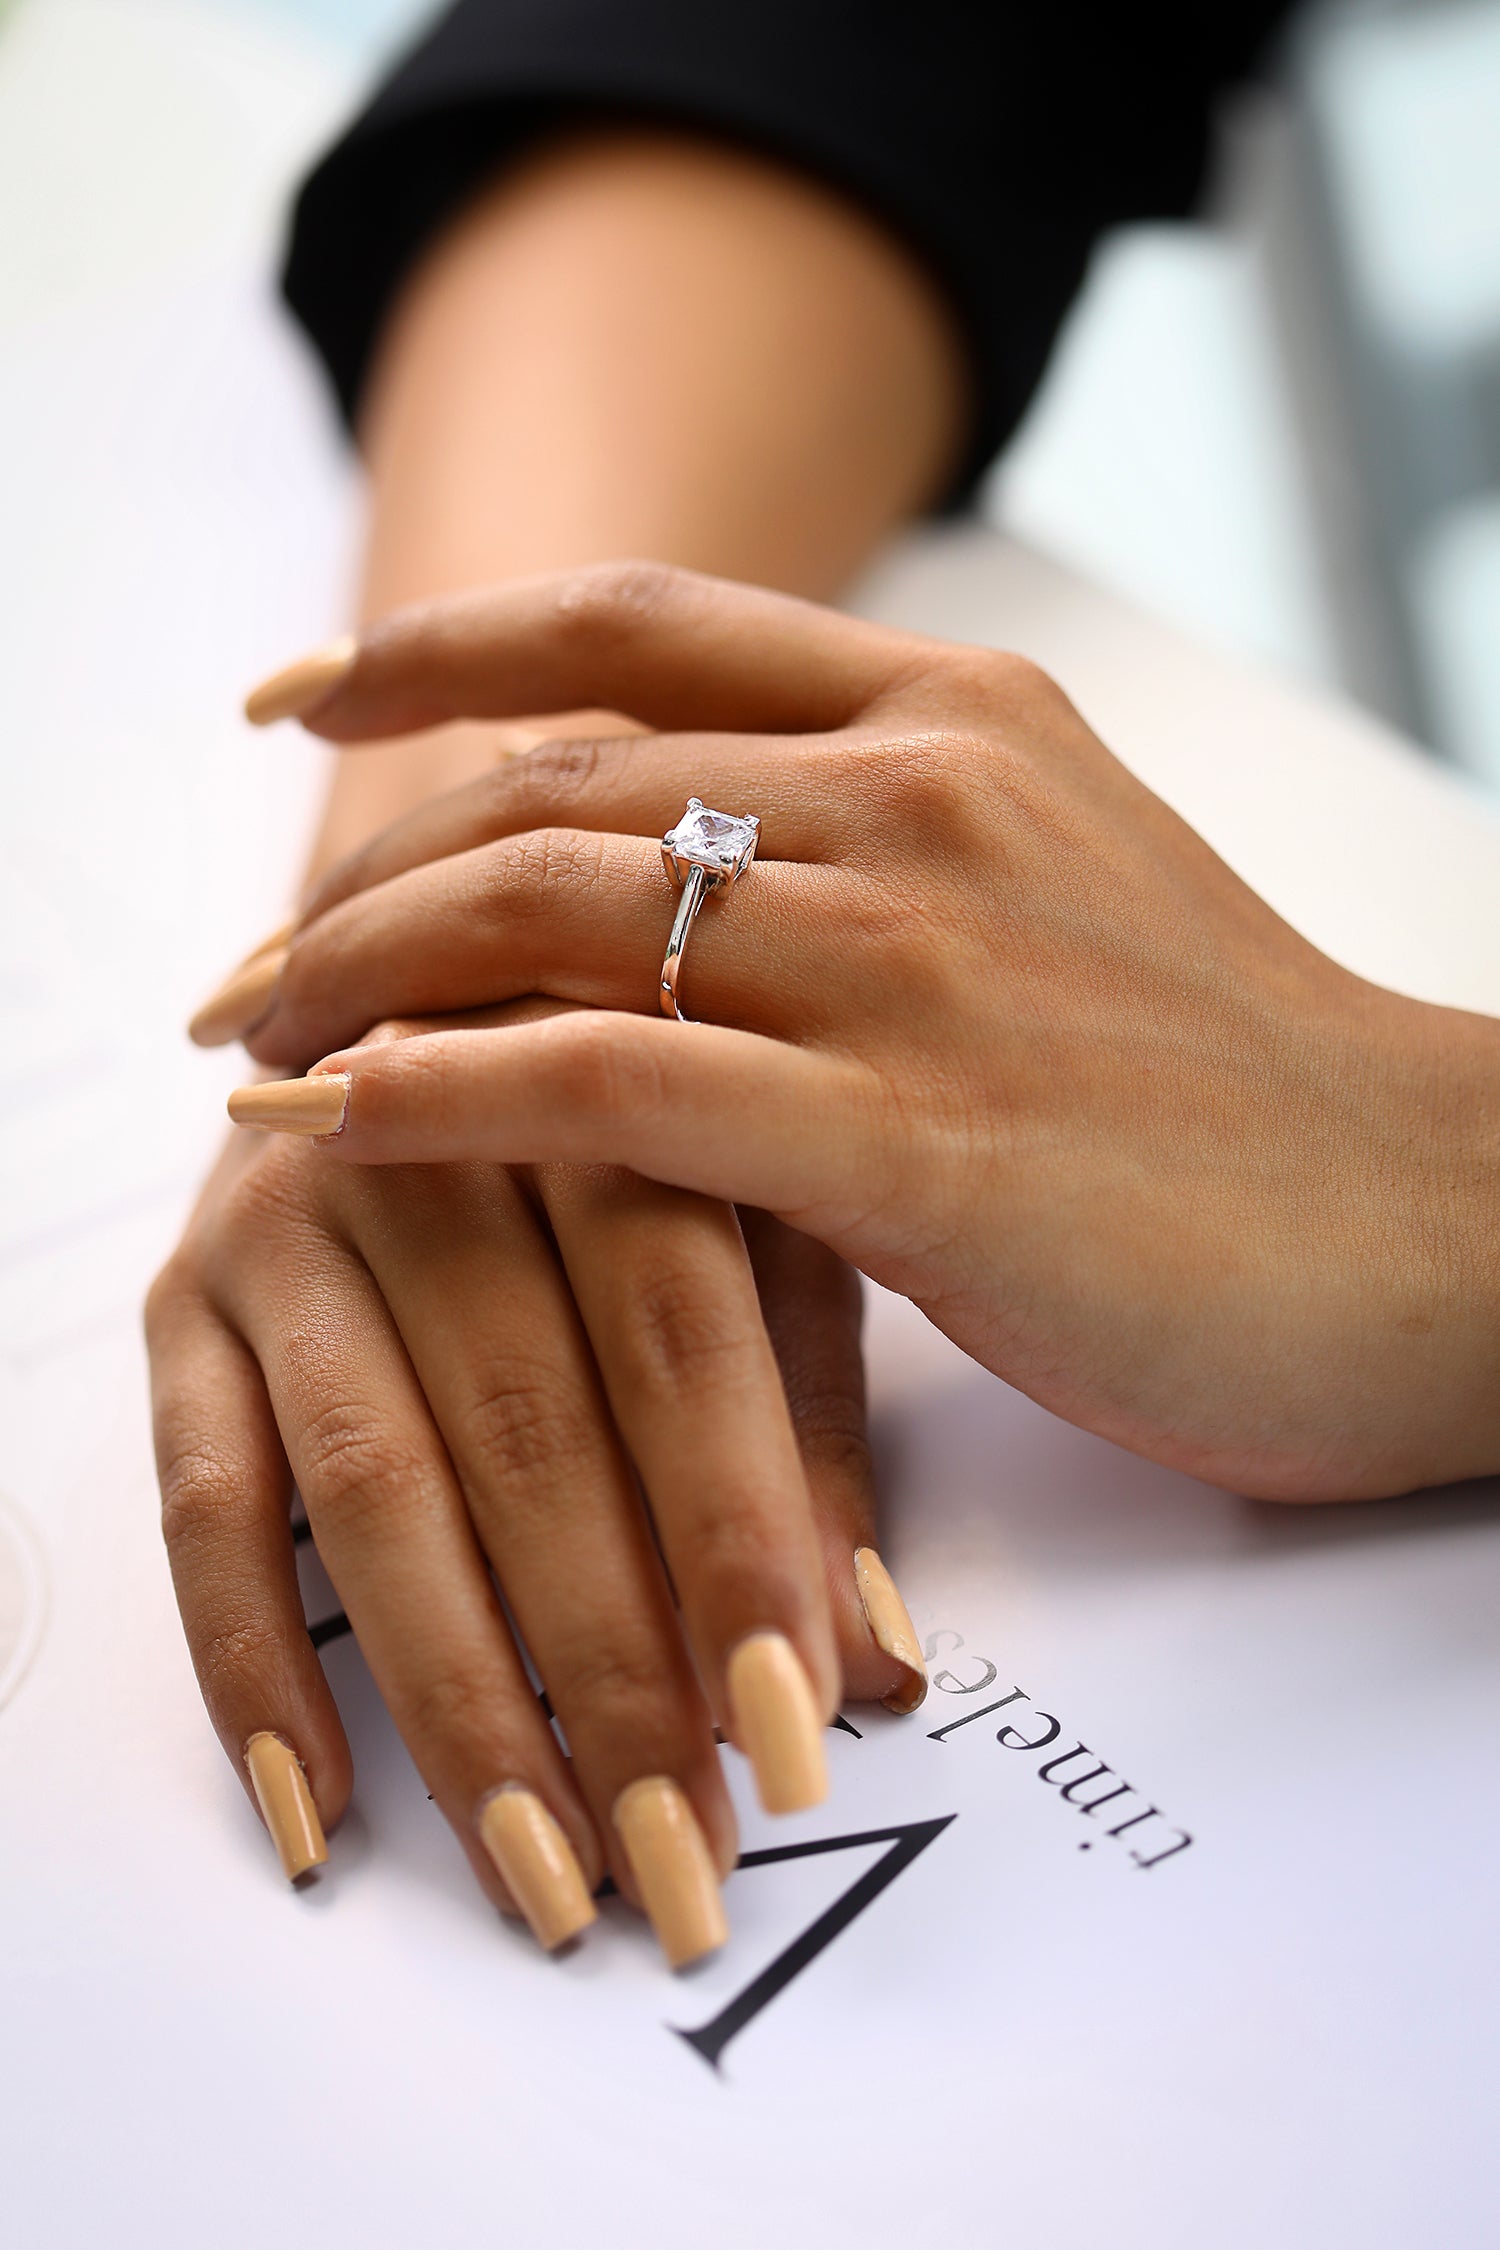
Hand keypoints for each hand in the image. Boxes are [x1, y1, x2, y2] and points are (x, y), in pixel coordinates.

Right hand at [150, 1004, 922, 1964]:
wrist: (417, 1010)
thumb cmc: (634, 1148)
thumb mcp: (762, 1240)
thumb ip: (811, 1433)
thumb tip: (870, 1674)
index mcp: (602, 1102)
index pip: (679, 1337)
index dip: (739, 1540)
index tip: (800, 1735)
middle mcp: (430, 1148)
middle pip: (528, 1429)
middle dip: (614, 1667)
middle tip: (685, 1858)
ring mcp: (285, 1225)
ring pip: (376, 1485)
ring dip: (462, 1702)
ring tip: (549, 1875)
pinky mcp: (178, 1307)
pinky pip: (203, 1505)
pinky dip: (255, 1672)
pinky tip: (325, 1817)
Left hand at [234, 565, 1499, 1500]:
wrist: (1443, 1227)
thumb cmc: (1246, 1091)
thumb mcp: (1066, 893)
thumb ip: (892, 846)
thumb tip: (694, 878)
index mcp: (964, 717)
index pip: (642, 626)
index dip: (439, 647)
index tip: (302, 701)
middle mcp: (925, 797)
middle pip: (557, 776)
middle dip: (359, 867)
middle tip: (244, 958)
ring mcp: (920, 957)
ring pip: (553, 907)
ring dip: (358, 972)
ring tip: (250, 1048)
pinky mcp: (917, 1135)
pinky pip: (606, 1080)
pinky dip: (438, 1090)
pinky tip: (334, 1122)